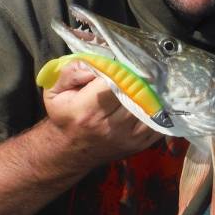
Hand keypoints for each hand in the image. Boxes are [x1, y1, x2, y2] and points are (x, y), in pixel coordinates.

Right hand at [43, 59, 163, 168]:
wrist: (69, 151)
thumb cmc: (63, 117)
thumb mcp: (55, 91)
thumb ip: (72, 72)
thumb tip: (98, 63)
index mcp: (87, 111)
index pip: (113, 84)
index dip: (121, 70)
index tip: (123, 63)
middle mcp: (109, 126)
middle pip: (134, 95)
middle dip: (138, 79)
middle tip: (141, 68)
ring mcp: (128, 138)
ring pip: (149, 107)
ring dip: (151, 92)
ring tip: (149, 81)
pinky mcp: (140, 144)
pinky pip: (159, 123)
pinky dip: (159, 109)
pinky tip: (154, 99)